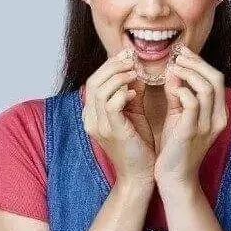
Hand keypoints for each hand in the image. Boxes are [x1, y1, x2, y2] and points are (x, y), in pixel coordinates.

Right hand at [81, 48, 154, 187]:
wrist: (139, 175)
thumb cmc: (138, 145)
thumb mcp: (134, 112)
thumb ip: (132, 91)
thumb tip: (137, 69)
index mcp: (93, 114)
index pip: (95, 80)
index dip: (110, 65)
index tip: (128, 54)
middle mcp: (90, 119)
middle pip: (94, 81)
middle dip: (114, 66)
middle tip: (132, 58)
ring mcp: (98, 126)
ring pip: (100, 90)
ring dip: (119, 76)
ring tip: (135, 71)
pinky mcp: (112, 132)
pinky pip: (111, 105)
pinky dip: (123, 94)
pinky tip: (135, 92)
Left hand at [154, 44, 228, 190]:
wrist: (173, 177)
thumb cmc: (175, 146)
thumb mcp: (178, 115)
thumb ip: (178, 93)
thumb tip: (173, 69)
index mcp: (218, 113)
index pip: (216, 79)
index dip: (200, 62)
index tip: (182, 53)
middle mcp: (217, 119)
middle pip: (216, 79)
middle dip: (195, 63)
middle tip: (177, 57)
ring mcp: (206, 126)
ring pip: (206, 88)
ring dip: (188, 73)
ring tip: (172, 68)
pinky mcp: (191, 132)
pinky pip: (193, 104)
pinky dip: (182, 91)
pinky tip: (171, 89)